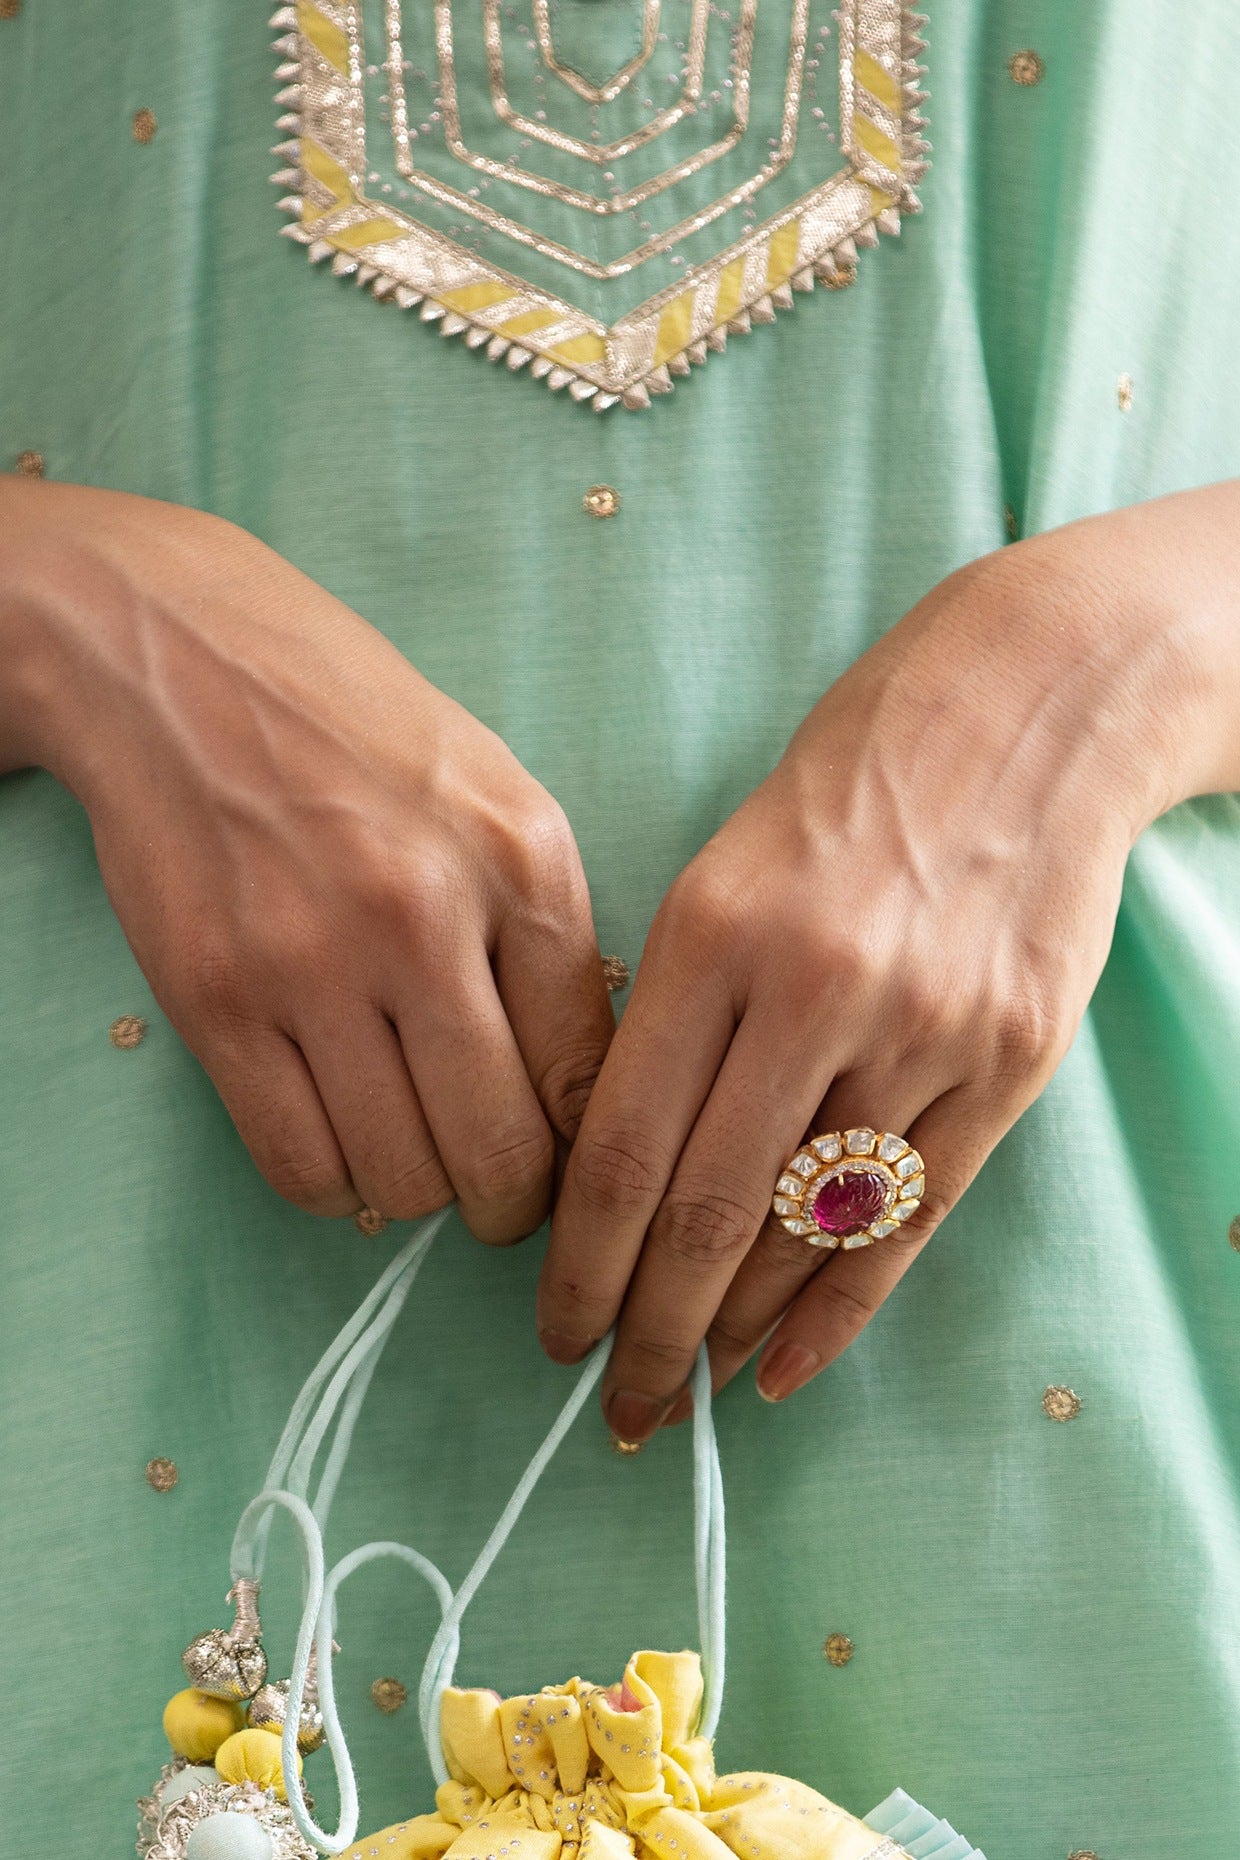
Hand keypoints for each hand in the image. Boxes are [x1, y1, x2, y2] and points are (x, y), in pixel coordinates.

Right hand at [0, 479, 613, 1235]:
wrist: (182, 662)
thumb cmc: (360, 735)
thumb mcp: (499, 800)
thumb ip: (550, 938)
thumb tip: (583, 1093)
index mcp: (520, 863)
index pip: (587, 1078)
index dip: (586, 1150)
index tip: (566, 1160)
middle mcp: (423, 917)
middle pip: (503, 1154)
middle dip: (513, 1203)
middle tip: (498, 1191)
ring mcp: (309, 962)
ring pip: (400, 1178)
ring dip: (418, 1190)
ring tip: (412, 1147)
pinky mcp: (213, 999)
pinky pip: (297, 1165)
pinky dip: (333, 1184)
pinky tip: (341, 1138)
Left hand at [538, 484, 1239, 1436]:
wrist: (1028, 710)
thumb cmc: (846, 785)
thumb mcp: (722, 871)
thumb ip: (674, 1014)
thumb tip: (617, 1172)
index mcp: (714, 932)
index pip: (623, 1145)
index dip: (581, 1264)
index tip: (556, 1330)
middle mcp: (818, 988)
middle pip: (706, 1211)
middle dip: (649, 1330)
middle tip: (616, 1402)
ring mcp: (926, 1030)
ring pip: (806, 1230)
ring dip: (738, 1327)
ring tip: (692, 1381)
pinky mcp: (1011, 1060)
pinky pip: (911, 1221)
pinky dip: (842, 1310)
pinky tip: (789, 1368)